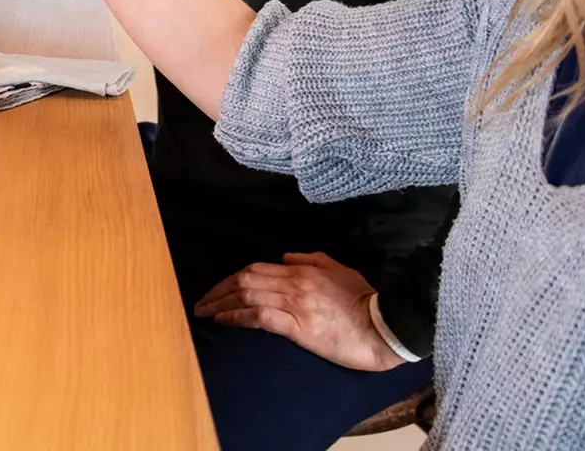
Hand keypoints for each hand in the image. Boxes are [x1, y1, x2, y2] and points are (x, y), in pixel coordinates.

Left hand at [193, 253, 405, 371]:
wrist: (383, 328)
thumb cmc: (364, 301)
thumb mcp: (339, 270)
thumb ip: (311, 259)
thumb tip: (285, 256)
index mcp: (302, 269)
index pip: (256, 268)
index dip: (232, 277)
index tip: (218, 288)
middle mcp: (294, 283)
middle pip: (245, 280)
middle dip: (218, 289)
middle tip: (201, 301)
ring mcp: (295, 304)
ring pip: (247, 296)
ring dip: (220, 303)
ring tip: (203, 312)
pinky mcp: (298, 326)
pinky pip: (259, 317)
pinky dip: (236, 316)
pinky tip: (223, 320)